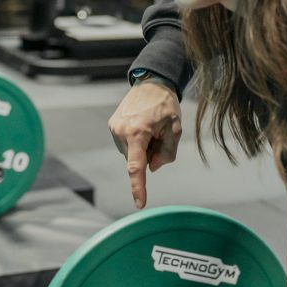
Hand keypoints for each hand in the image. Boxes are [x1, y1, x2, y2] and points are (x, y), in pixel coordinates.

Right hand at [107, 80, 181, 209]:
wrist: (152, 83)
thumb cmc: (166, 105)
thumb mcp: (175, 128)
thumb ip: (167, 153)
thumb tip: (151, 168)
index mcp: (137, 132)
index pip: (137, 167)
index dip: (139, 188)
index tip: (139, 203)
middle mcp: (121, 131)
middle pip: (137, 159)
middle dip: (150, 154)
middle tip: (159, 134)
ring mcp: (114, 128)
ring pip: (131, 153)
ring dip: (142, 147)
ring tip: (150, 127)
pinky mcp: (112, 125)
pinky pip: (126, 144)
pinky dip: (136, 141)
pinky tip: (142, 126)